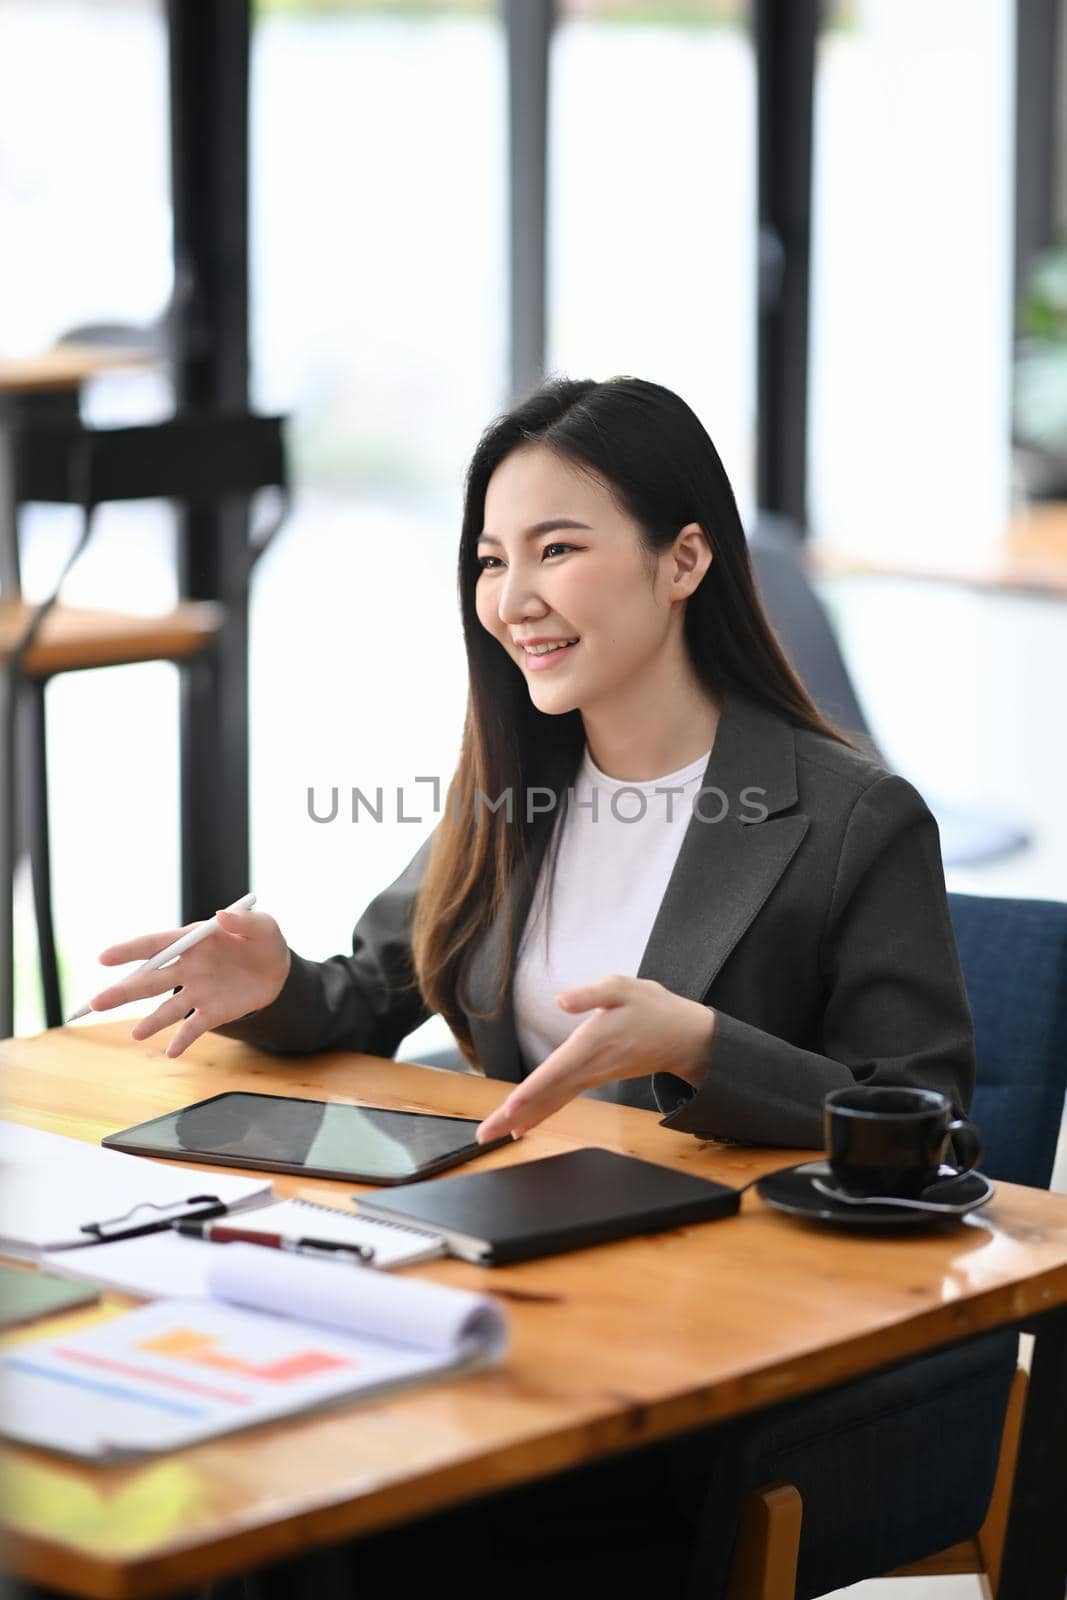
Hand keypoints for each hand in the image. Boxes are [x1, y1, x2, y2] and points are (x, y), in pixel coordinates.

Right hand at [89, 908, 291, 1058]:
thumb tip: (221, 915)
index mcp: (192, 941)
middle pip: (149, 980)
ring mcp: (197, 992)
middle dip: (123, 991)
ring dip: (151, 1021)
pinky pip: (192, 1028)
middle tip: (96, 1003)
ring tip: (136, 1034)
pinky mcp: (211, 1012)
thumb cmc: (263, 939)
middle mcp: (187, 968)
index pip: (155, 945)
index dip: (129, 951)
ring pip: (167, 1008)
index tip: (103, 958)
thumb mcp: (262, 926)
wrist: (279, 970)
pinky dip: (182, 1040)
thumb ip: (244, 922)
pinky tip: (171, 1051)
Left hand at [475, 975, 715, 1142]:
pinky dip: (541, 1112)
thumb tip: (561, 999)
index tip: (509, 1108)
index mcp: (591, 1043)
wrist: (683, 1037)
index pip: (556, 1071)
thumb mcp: (624, 987)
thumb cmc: (652, 1007)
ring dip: (521, 1118)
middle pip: (546, 1094)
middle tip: (483, 1135)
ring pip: (551, 1101)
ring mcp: (591, 1076)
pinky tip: (523, 1124)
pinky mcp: (592, 1078)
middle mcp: (588, 1066)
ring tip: (492, 1134)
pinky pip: (561, 1099)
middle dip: (513, 1115)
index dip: (531, 1089)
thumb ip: (591, 993)